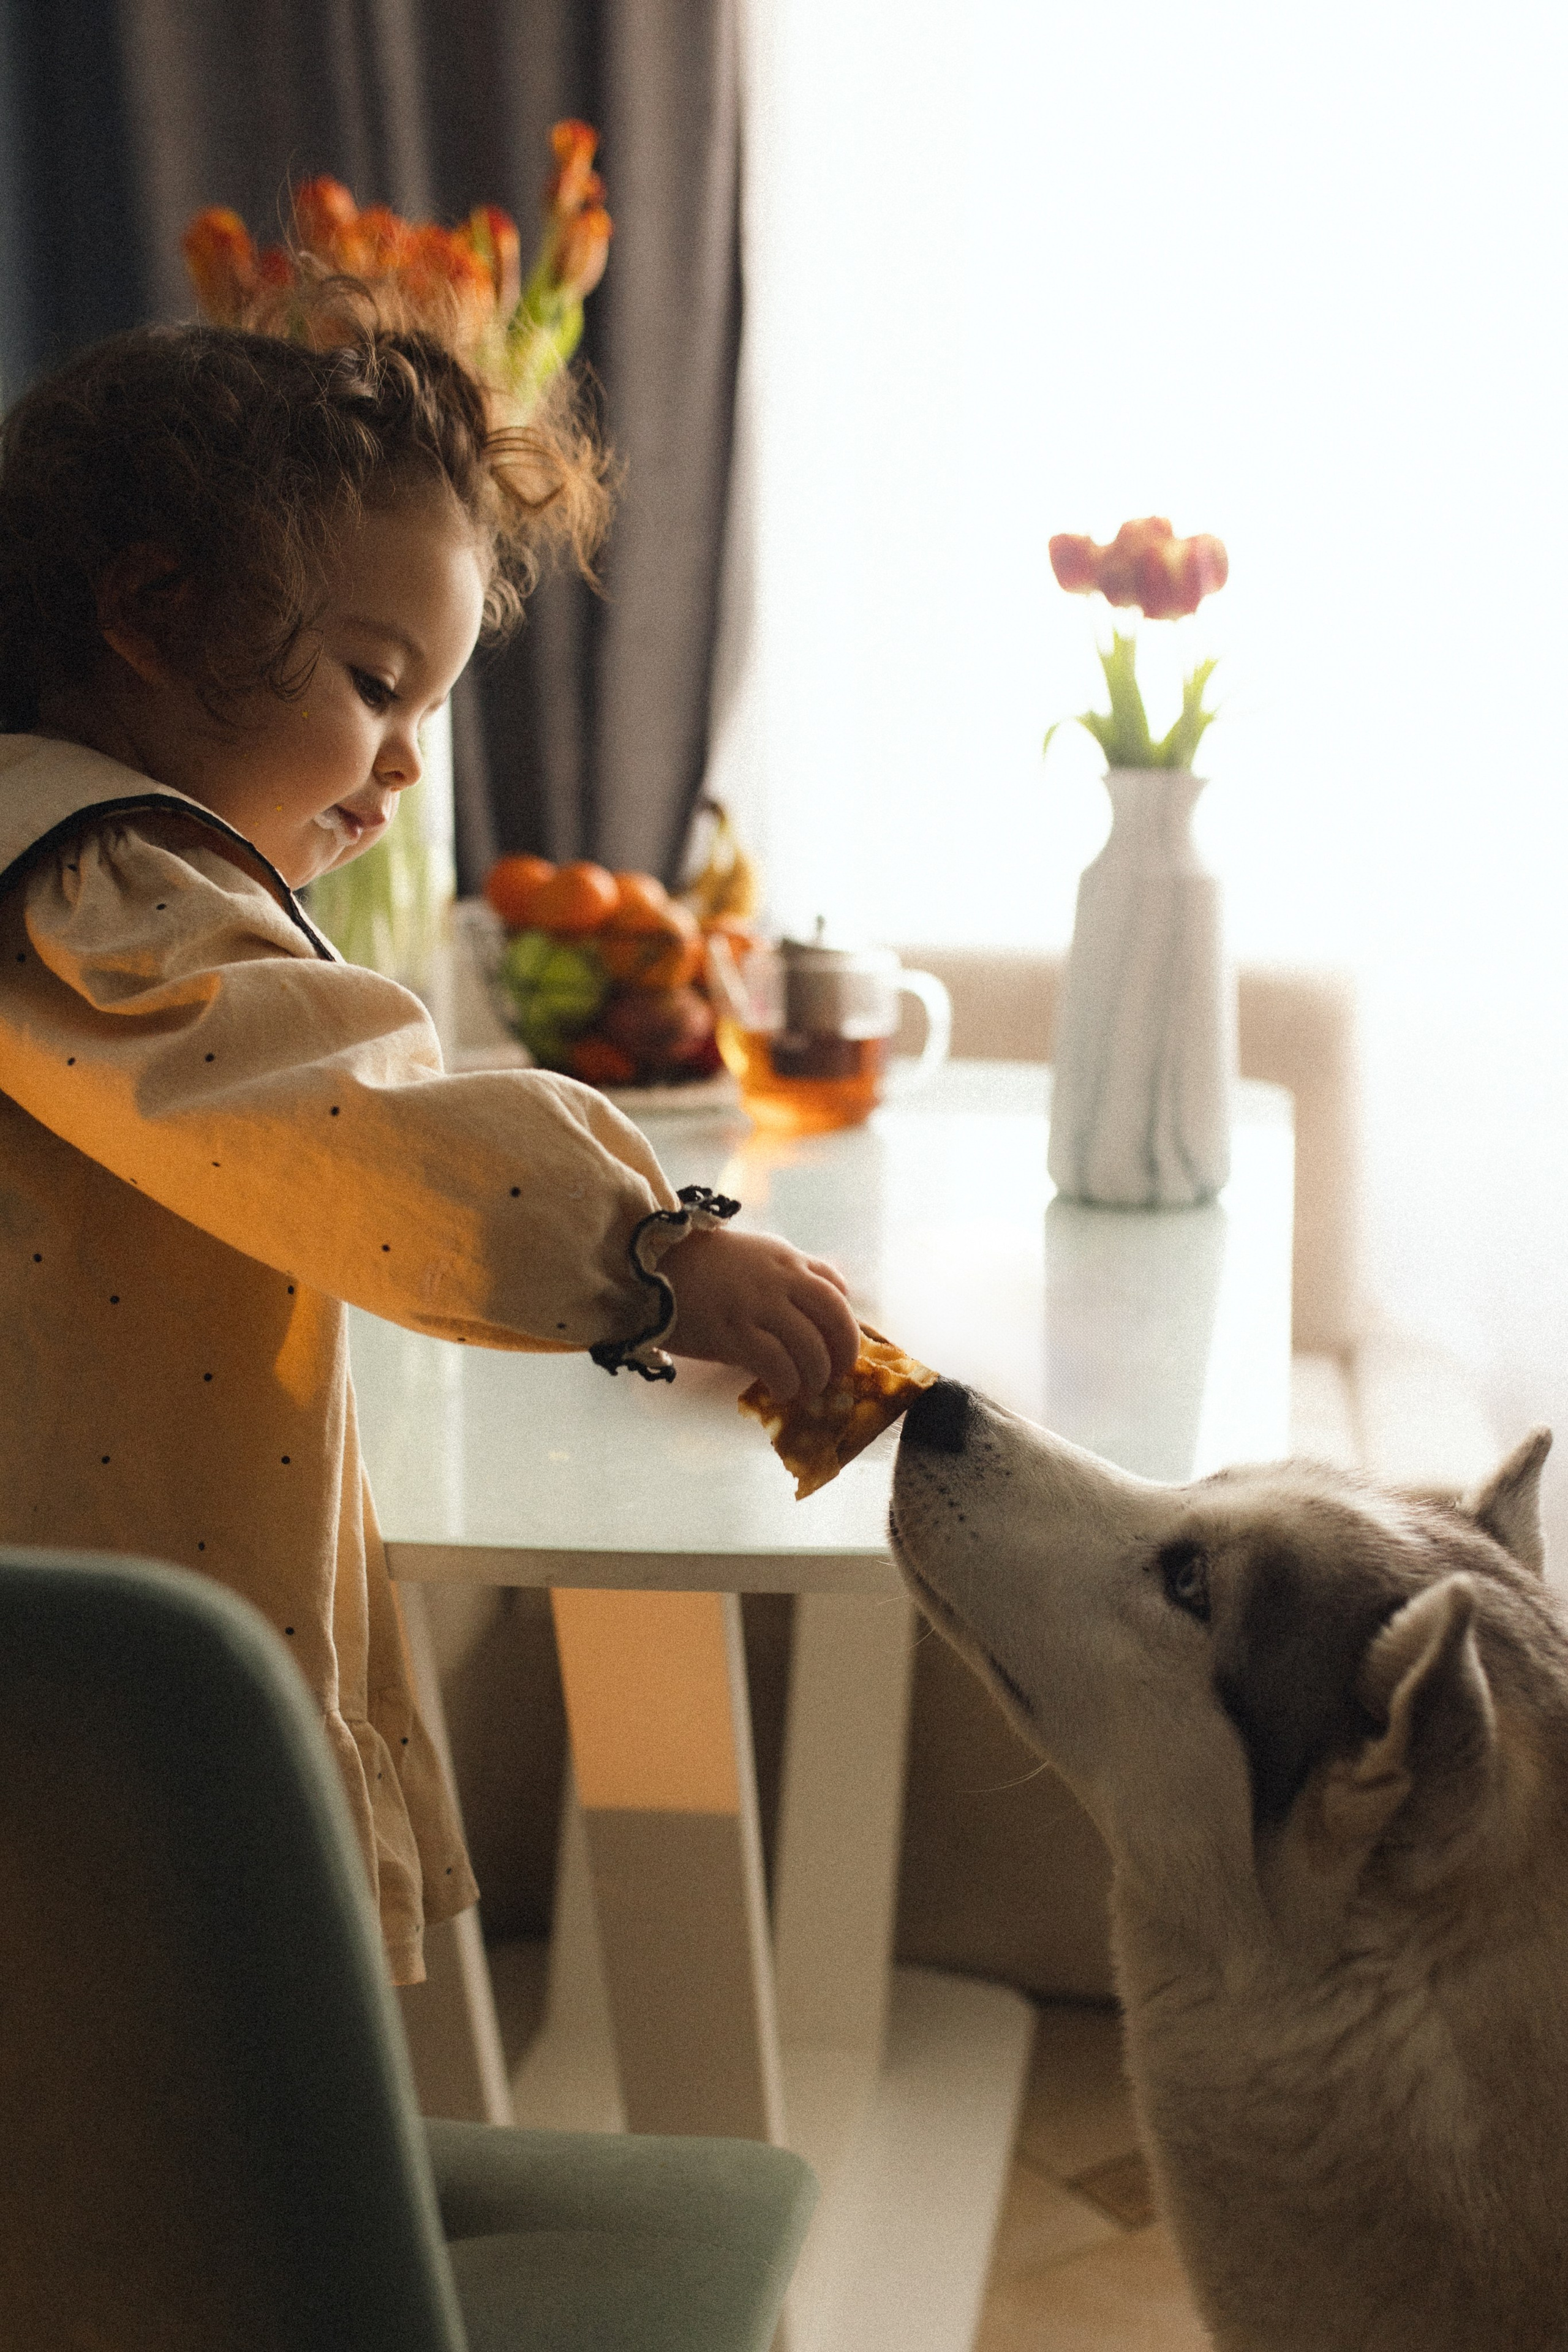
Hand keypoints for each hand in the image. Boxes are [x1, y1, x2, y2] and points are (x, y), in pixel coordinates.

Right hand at [664, 1227, 860, 1400]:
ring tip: (807, 1389)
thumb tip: (817, 1312)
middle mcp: (778, 1280)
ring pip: (808, 1347)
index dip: (846, 1323)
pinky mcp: (731, 1332)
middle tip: (835, 1375)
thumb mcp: (755, 1255)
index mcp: (786, 1260)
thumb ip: (787, 1275)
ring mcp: (756, 1306)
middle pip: (833, 1318)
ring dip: (815, 1376)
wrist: (654, 1262)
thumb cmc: (703, 1264)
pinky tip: (781, 1391)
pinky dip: (786, 1383)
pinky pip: (775, 1364)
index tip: (840, 1347)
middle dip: (843, 1353)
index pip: (835, 1291)